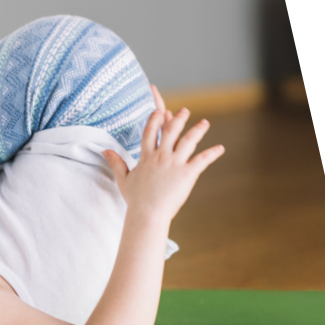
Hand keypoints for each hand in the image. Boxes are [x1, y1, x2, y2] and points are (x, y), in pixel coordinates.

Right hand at [102, 85, 223, 222]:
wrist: (147, 214)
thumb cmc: (135, 199)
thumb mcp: (123, 179)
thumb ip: (115, 162)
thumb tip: (105, 150)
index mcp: (146, 157)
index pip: (150, 133)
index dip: (155, 120)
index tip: (159, 111)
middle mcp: (161, 157)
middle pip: (170, 131)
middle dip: (178, 119)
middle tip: (185, 111)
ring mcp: (174, 164)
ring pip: (188, 141)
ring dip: (197, 130)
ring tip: (205, 123)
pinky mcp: (187, 174)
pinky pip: (202, 160)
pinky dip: (212, 154)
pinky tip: (220, 148)